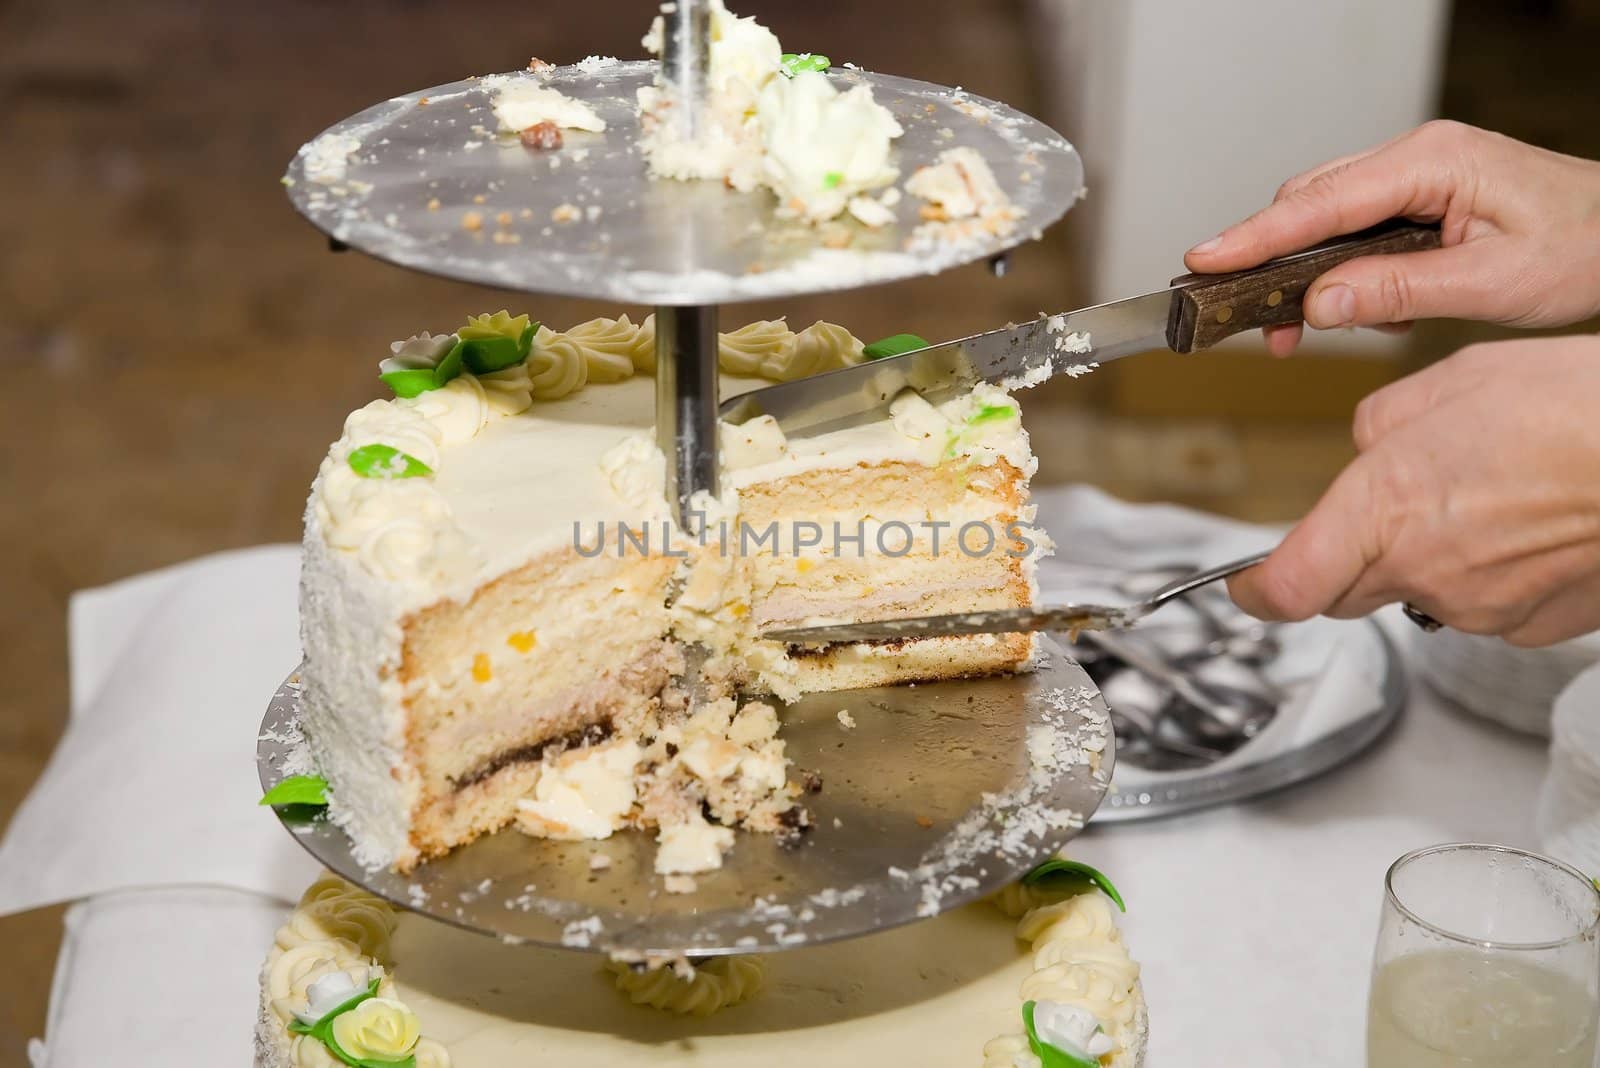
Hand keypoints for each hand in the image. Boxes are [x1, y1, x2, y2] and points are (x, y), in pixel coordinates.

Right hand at [1184, 121, 1599, 354]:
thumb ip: (1399, 290)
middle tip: (1247, 322)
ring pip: (1327, 218)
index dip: (1255, 236)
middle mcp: (1417, 158)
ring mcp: (1418, 176)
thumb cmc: (1584, 247)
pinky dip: (1343, 272)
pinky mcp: (1421, 199)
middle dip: (1269, 263)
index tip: (1204, 261)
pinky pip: (1357, 230)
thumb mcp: (1492, 282)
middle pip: (1311, 204)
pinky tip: (1361, 308)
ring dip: (1306, 275)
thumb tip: (1321, 304)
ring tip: (1299, 331)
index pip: (1321, 202)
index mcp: (1432, 162)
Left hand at [1227, 334, 1599, 645]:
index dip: (1254, 592)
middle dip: (1346, 559)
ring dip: (1430, 557)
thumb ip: (1383, 426)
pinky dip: (1489, 573)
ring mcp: (1483, 607)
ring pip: (1422, 594)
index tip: (1246, 584)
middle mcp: (1426, 570)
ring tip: (1488, 496)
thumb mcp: (1452, 384)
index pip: (1287, 587)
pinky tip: (1526, 526)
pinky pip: (1485, 607)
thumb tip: (1367, 451)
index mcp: (1386, 508)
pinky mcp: (1534, 626)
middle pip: (1346, 592)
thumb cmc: (1578, 408)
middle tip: (1387, 511)